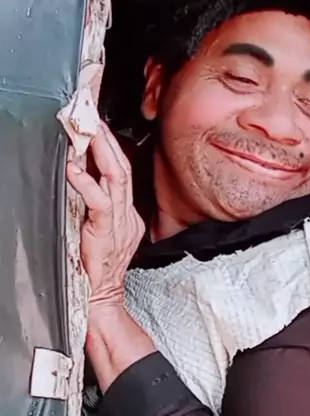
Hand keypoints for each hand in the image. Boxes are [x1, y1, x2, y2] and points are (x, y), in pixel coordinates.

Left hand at [66, 122, 144, 305]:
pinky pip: (100, 201)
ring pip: (116, 177)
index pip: (123, 173)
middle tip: (93, 116)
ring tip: (89, 130)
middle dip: (108, 140)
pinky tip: (74, 168)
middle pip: (123, 168)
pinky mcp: (107, 232)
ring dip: (101, 151)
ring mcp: (120, 223)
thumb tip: (81, 179)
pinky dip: (85, 182)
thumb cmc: (98, 270)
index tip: (99, 128)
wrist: (102, 299)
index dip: (112, 149)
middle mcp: (127, 216)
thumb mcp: (105, 234)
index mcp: (128, 216)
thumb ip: (98, 208)